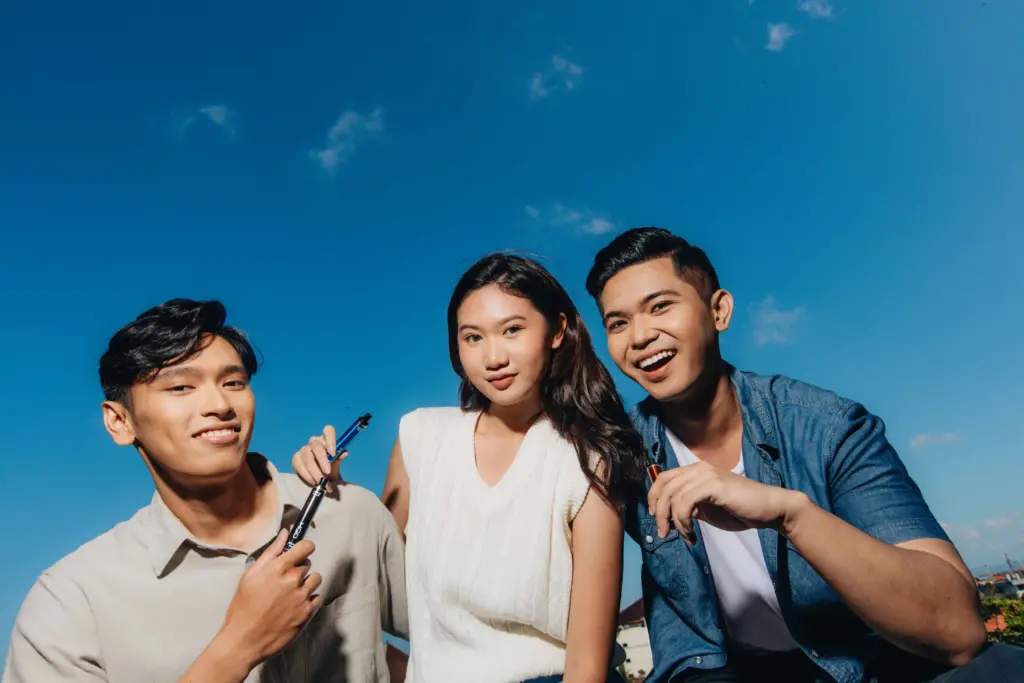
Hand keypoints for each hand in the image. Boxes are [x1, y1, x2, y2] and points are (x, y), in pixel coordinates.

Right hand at [216, 530, 323, 668]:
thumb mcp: (250, 576)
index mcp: (279, 568)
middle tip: (282, 583)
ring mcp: (302, 597)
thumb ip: (271, 553)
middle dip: (297, 570)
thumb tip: (284, 534)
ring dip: (306, 584)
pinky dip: (308, 601)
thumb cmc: (243, 608)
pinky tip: (293, 607)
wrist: (244, 640)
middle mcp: (294, 580)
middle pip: (307, 565)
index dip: (304, 548)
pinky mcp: (307, 613)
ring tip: (289, 595)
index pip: (306, 547)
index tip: (301, 552)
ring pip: (315, 580)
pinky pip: (316, 598)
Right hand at [292, 425, 347, 490]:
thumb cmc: (330, 468)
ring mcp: (303, 449)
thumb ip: (339, 458)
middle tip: (328, 472)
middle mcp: (314, 442)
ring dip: (316, 472)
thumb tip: (344, 453)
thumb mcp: (336, 464)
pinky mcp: (296, 459)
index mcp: (326, 439)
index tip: (333, 453)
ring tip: (322, 483)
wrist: (321, 479)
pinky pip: (300, 466)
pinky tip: (313, 482)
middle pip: (316, 446)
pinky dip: (307, 476)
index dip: (331, 439)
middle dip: (322, 460)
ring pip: (308, 458)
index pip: (328, 430)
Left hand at [647, 461, 806, 542]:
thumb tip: (670, 513)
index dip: (654, 496)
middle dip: (659, 512)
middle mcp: (699, 468)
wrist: (769, 509)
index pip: (664, 477)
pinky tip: (691, 533)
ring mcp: (707, 474)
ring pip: (674, 496)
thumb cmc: (741, 510)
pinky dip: (683, 521)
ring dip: (674, 521)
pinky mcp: (714, 485)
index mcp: (696, 470)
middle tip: (663, 532)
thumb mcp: (708, 508)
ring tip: (685, 536)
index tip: (655, 516)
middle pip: (664, 486)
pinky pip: (686, 503)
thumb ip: (690, 506)